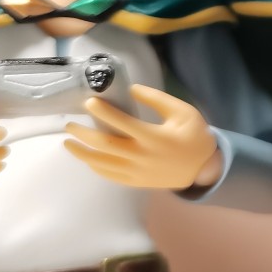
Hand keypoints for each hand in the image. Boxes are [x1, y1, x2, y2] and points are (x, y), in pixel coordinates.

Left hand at [63, 84, 220, 190]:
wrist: (203, 168)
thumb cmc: (194, 136)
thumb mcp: (183, 112)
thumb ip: (157, 99)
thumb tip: (131, 89)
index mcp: (154, 137)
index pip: (121, 123)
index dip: (102, 112)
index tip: (88, 102)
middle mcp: (142, 156)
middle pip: (104, 145)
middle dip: (83, 134)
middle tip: (70, 124)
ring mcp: (137, 172)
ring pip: (102, 164)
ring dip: (81, 153)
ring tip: (68, 142)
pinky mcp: (135, 182)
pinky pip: (109, 175)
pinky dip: (95, 166)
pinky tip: (87, 158)